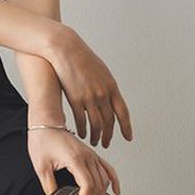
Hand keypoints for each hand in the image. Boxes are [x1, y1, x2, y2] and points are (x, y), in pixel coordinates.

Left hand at [27, 127, 119, 194]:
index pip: (88, 185)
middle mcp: (88, 156)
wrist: (46, 124)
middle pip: (98, 185)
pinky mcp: (93, 155)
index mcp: (76, 159)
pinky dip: (114, 181)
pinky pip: (109, 169)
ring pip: (105, 180)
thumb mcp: (41, 167)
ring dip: (99, 193)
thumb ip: (49, 186)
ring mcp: (92, 155)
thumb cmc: (43, 140)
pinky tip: (115, 190)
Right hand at [45, 25, 132, 147]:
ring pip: (96, 125)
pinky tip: (81, 134)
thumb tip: (111, 100)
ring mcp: (89, 97)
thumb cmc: (83, 59)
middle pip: (109, 122)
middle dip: (108, 136)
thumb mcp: (102, 72)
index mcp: (112, 87)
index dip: (126, 127)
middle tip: (106, 144)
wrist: (66, 50)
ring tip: (93, 142)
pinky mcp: (75, 99)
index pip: (123, 112)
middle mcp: (103, 94)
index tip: (128, 137)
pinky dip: (82, 130)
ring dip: (95, 136)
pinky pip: (81, 121)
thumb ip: (108, 87)